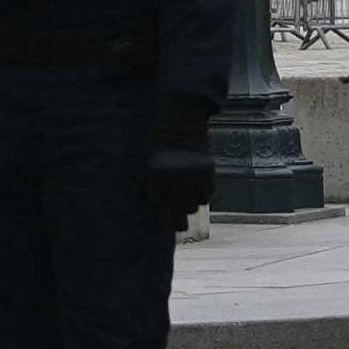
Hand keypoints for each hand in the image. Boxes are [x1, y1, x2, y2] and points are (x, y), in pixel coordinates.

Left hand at [142, 96, 216, 230]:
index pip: (159, 211)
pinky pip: (207, 197)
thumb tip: (141, 199)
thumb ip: (142, 183)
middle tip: (177, 222)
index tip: (162, 223)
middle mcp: (175, 180)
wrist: (179, 125)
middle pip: (178, 216)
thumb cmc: (157, 145)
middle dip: (176, 221)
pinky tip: (196, 190)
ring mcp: (193, 177)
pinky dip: (202, 196)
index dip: (160, 220)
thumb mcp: (145, 162)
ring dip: (188, 206)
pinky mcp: (207, 173)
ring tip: (185, 199)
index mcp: (157, 179)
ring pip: (192, 207)